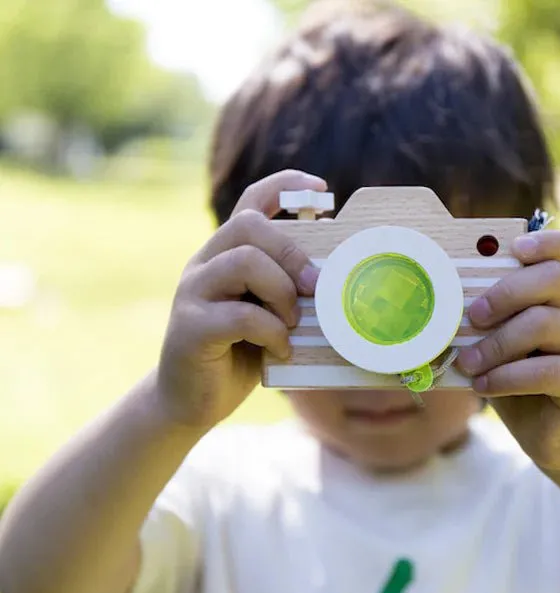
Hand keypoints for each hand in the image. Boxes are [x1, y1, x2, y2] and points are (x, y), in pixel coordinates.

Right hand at [155, 170, 325, 430]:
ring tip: (294, 322)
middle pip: (249, 226)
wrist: (190, 400)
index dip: (285, 186)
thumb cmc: (238, 354)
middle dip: (293, 253)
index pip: (249, 203)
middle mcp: (204, 264)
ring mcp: (192, 293)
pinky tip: (282, 349)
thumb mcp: (266, 314)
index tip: (321, 189)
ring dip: (282, 292)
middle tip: (316, 286)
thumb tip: (330, 276)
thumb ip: (284, 290)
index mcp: (224, 254)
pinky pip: (241, 315)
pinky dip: (272, 332)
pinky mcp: (190, 328)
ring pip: (244, 262)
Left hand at [456, 230, 559, 474]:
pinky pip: (544, 369)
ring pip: (543, 323)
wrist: (558, 441)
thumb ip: (487, 327)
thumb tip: (435, 310)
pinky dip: (505, 376)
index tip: (514, 246)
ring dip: (494, 343)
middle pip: (552, 279)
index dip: (547, 242)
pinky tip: (483, 386)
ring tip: (466, 363)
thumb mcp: (503, 350)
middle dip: (504, 293)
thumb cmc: (522, 387)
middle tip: (471, 316)